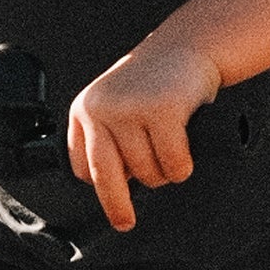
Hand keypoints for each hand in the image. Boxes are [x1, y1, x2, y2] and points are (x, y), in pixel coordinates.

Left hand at [67, 41, 220, 232]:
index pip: (82, 167)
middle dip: (118, 206)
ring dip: (163, 174)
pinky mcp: (162, 110)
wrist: (186, 46)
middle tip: (126, 223)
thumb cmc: (154, 84)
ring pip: (145, 173)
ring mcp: (130, 108)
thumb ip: (109, 138)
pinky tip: (187, 153)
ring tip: (172, 152)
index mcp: (83, 109)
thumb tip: (113, 192)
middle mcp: (100, 108)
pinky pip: (172, 164)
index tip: (113, 199)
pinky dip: (182, 167)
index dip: (101, 184)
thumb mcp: (117, 105)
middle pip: (106, 177)